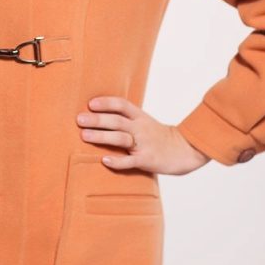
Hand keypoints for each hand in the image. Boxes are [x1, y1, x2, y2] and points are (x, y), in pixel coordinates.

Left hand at [77, 96, 210, 174]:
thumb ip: (127, 119)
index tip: (90, 104)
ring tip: (84, 136)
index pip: (122, 105)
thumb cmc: (159, 137)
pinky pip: (130, 161)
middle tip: (79, 119)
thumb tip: (100, 115)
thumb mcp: (145, 122)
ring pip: (121, 138)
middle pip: (117, 121)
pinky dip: (117, 161)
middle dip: (97, 119)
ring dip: (102, 136)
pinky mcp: (147, 160)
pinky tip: (105, 160)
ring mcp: (144, 144)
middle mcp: (141, 128)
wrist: (185, 150)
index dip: (106, 103)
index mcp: (140, 117)